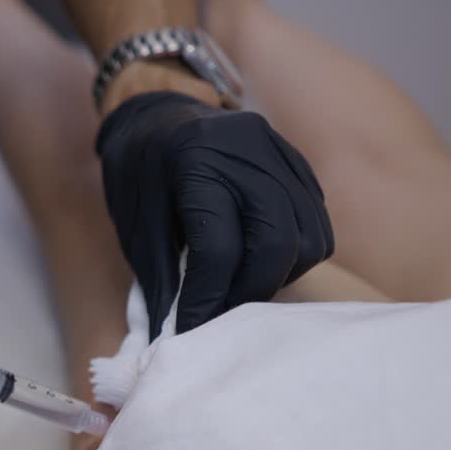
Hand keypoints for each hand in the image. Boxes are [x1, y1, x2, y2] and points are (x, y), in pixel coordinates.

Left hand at [96, 91, 332, 337]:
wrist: (157, 109)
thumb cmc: (138, 169)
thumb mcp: (134, 224)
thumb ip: (161, 280)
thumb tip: (175, 340)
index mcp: (195, 160)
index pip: (218, 249)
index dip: (207, 300)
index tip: (191, 330)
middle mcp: (247, 151)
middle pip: (277, 243)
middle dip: (251, 291)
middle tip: (221, 313)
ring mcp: (280, 152)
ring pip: (308, 237)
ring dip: (278, 275)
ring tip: (240, 286)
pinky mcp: (298, 162)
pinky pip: (316, 220)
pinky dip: (294, 253)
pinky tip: (260, 261)